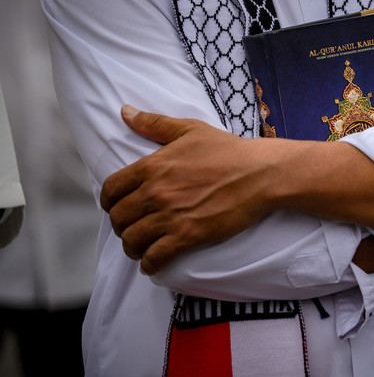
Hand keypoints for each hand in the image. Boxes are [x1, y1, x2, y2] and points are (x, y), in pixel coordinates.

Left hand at [100, 105, 278, 274]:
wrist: (260, 174)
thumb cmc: (229, 151)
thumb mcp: (190, 130)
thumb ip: (154, 123)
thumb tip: (125, 112)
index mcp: (152, 166)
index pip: (112, 189)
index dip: (109, 202)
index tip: (117, 207)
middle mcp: (155, 192)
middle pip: (118, 217)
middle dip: (121, 225)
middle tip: (131, 228)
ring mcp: (170, 216)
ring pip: (132, 239)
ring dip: (132, 246)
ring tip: (140, 248)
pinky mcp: (188, 236)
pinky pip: (155, 257)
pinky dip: (149, 264)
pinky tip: (152, 263)